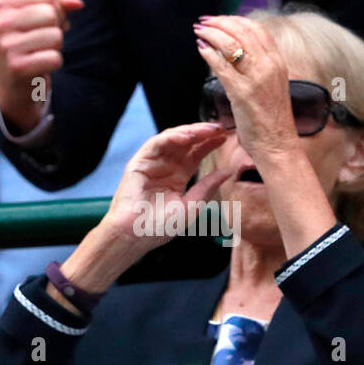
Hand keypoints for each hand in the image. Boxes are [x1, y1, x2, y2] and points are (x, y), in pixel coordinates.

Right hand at [0, 0, 83, 132]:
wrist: (14, 82)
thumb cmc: (32, 40)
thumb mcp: (44, 12)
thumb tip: (77, 4)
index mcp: (2, 4)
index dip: (55, 10)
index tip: (39, 25)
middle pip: (51, 14)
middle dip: (55, 28)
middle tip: (40, 42)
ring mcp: (5, 47)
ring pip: (55, 36)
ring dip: (55, 47)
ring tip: (38, 54)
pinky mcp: (16, 68)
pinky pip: (55, 58)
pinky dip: (53, 63)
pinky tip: (38, 67)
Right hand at [98, 123, 233, 261]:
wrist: (135, 236)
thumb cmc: (159, 227)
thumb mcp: (192, 206)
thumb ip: (208, 187)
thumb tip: (229, 171)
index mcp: (178, 177)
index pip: (196, 154)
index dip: (211, 144)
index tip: (227, 137)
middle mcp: (165, 167)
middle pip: (186, 143)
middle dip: (204, 133)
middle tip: (222, 128)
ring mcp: (152, 164)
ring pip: (172, 139)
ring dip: (191, 131)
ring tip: (209, 130)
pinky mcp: (139, 163)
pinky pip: (157, 143)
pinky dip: (173, 137)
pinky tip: (189, 137)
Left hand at [194, 15, 298, 160]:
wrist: (277, 143)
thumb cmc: (270, 119)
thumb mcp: (269, 86)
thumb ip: (257, 69)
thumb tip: (237, 55)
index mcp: (278, 62)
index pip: (257, 30)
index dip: (236, 20)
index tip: (220, 19)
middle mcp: (269, 65)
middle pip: (243, 32)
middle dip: (220, 23)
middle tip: (204, 21)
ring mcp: (257, 78)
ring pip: (232, 45)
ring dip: (212, 34)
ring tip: (199, 31)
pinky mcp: (242, 92)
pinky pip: (223, 67)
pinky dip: (210, 55)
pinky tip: (201, 49)